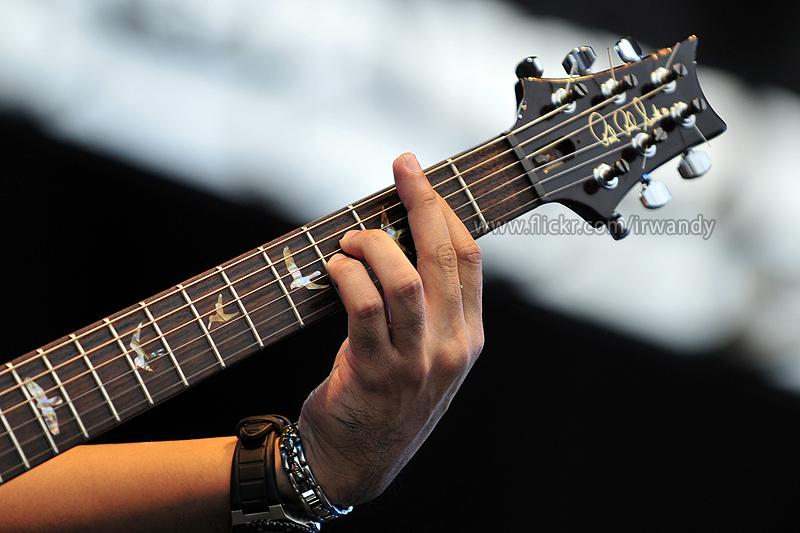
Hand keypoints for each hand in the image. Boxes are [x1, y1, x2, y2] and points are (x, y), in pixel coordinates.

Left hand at [296, 153, 483, 505]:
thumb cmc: (386, 398)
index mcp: (467, 337)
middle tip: (402, 168)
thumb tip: (398, 236)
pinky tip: (335, 267)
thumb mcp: (425, 354)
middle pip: (443, 257)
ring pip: (406, 279)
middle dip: (421, 202)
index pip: (468, 259)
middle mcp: (450, 347)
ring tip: (352, 239)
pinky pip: (364, 306)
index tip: (422, 178)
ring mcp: (416, 362)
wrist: (357, 462)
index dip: (446, 210)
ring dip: (374, 245)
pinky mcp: (375, 372)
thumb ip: (427, 306)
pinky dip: (348, 275)